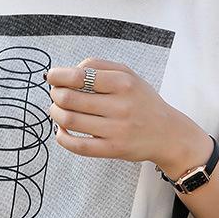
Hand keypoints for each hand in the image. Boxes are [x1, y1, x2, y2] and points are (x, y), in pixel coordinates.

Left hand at [46, 56, 211, 175]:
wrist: (167, 134)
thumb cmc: (143, 102)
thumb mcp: (129, 76)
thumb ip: (100, 67)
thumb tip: (68, 71)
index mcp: (123, 83)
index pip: (80, 75)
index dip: (59, 76)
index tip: (51, 77)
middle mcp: (120, 106)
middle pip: (70, 98)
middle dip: (55, 95)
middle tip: (55, 95)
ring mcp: (116, 130)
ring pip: (71, 120)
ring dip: (55, 114)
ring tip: (56, 111)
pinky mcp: (112, 150)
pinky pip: (79, 145)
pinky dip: (63, 137)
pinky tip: (61, 131)